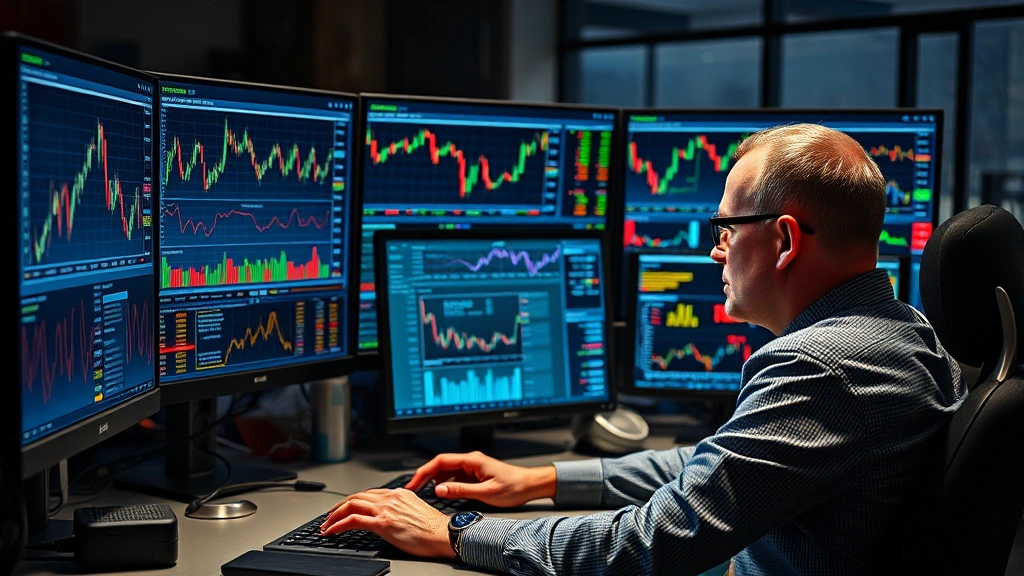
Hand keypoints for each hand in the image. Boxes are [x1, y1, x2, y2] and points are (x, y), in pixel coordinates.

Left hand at [321, 488, 453, 558]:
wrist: (444, 534)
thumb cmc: (435, 528)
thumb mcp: (416, 510)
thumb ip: (401, 509)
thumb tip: (391, 517)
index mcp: (399, 493)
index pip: (369, 494)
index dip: (354, 501)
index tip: (346, 509)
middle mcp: (390, 498)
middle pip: (357, 497)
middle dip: (339, 507)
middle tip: (330, 516)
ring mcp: (386, 509)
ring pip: (351, 505)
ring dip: (334, 516)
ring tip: (326, 525)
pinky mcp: (382, 523)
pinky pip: (353, 521)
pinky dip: (337, 525)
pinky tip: (331, 531)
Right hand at [406, 451, 555, 507]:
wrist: (529, 485)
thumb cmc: (514, 487)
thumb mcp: (485, 493)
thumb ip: (461, 491)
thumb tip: (440, 489)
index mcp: (472, 460)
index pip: (440, 461)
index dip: (424, 471)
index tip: (414, 482)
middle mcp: (470, 461)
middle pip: (441, 464)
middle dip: (425, 476)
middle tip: (414, 488)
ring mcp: (472, 467)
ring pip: (447, 471)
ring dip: (434, 480)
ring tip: (423, 492)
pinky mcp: (475, 474)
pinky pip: (455, 476)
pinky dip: (445, 484)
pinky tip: (441, 492)